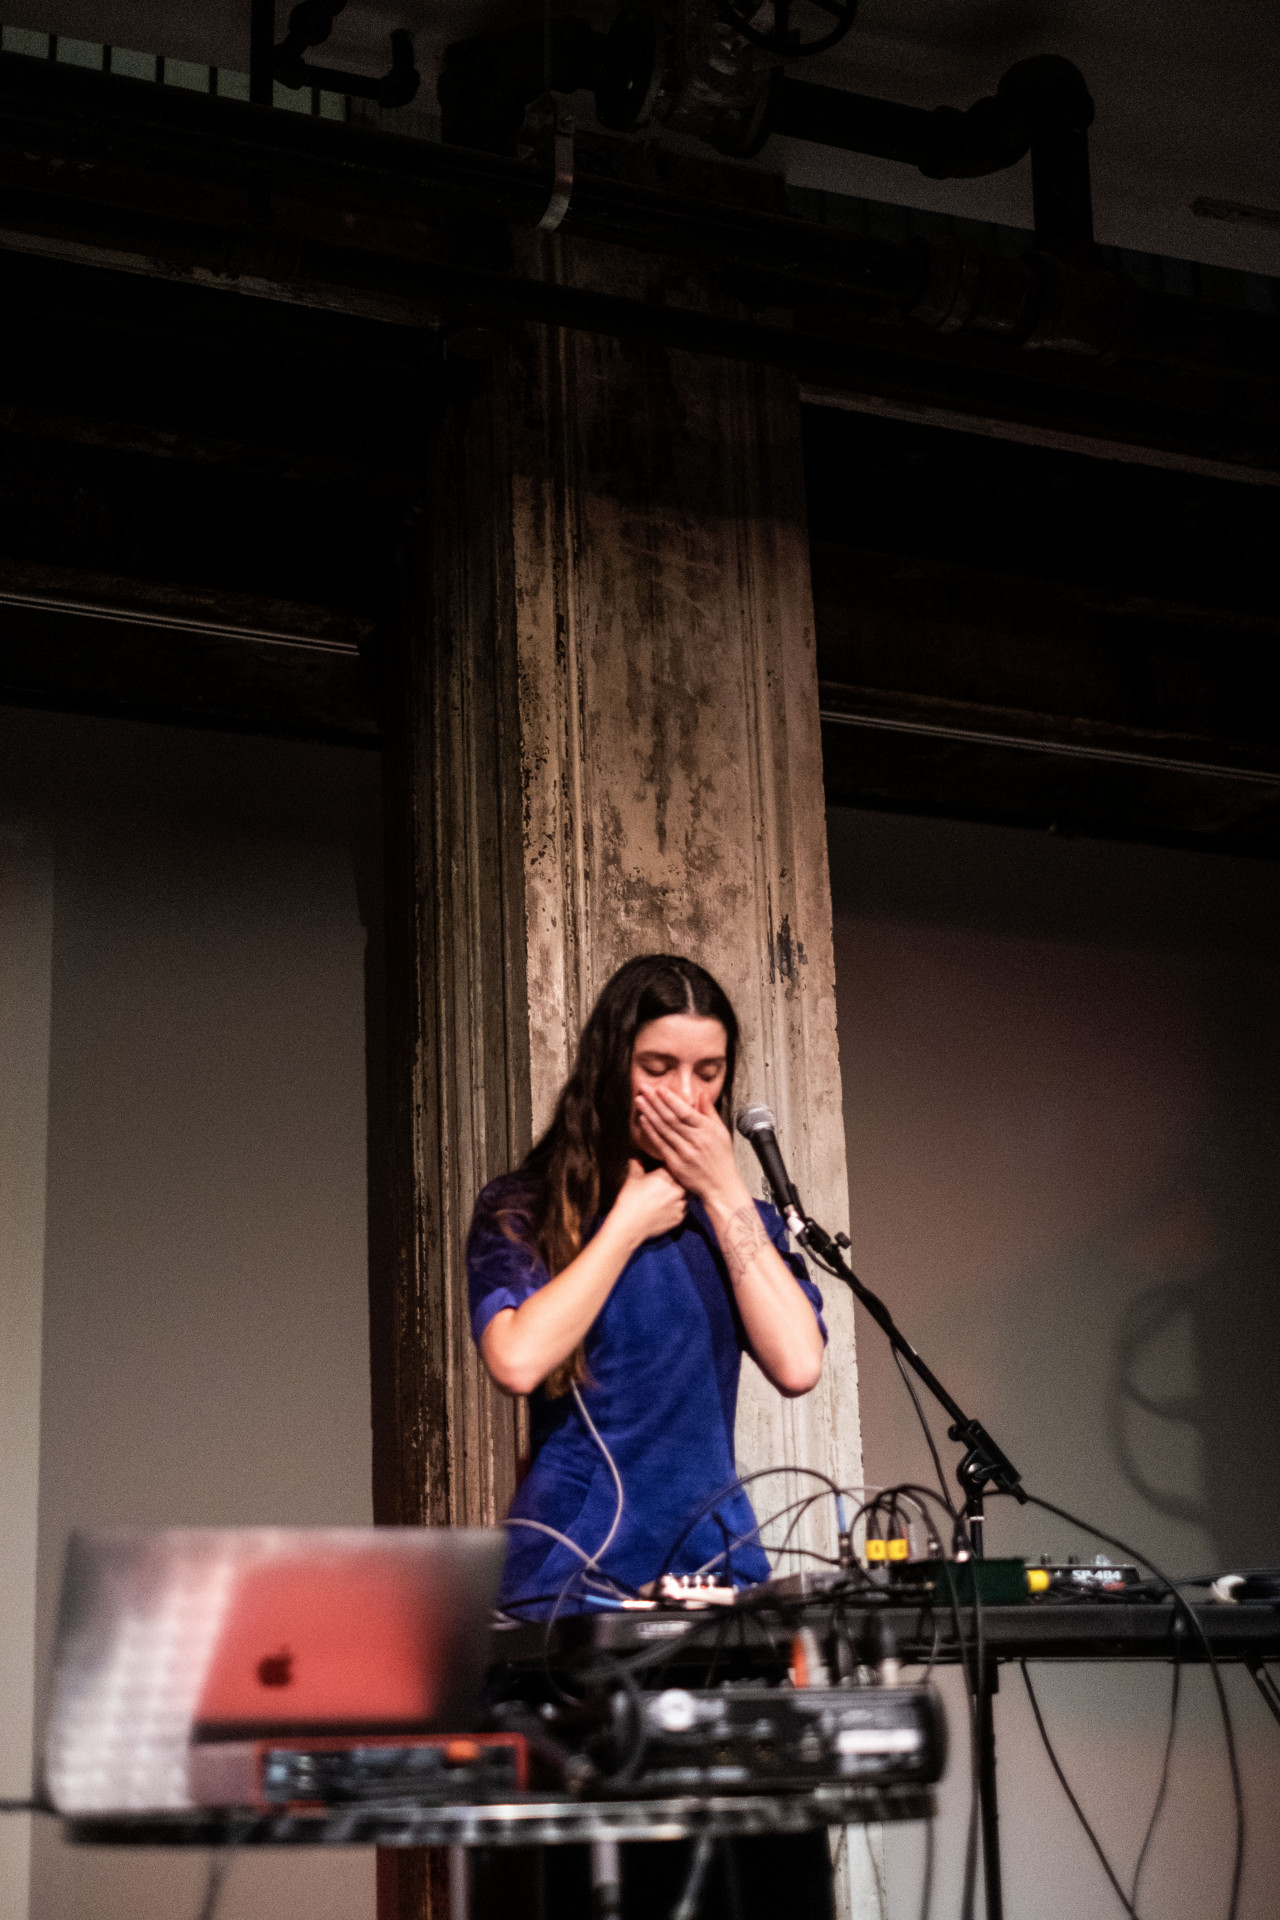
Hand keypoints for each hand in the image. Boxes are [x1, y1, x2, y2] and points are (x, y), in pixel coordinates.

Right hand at [608, 1158, 687, 1248]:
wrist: (630, 1224)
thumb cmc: (629, 1200)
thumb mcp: (632, 1179)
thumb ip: (637, 1166)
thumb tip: (636, 1159)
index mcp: (666, 1175)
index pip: (673, 1167)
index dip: (669, 1169)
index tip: (665, 1171)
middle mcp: (677, 1189)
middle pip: (683, 1181)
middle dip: (676, 1182)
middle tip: (666, 1186)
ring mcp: (680, 1204)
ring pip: (686, 1196)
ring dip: (679, 1196)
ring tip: (667, 1198)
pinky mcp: (679, 1218)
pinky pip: (683, 1210)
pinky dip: (677, 1209)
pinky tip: (667, 1209)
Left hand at [633, 1084, 747, 1208]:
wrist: (721, 1186)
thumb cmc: (722, 1157)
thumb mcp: (721, 1132)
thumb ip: (710, 1112)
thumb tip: (701, 1093)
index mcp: (707, 1130)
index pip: (685, 1112)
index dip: (671, 1099)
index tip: (659, 1088)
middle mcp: (696, 1141)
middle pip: (671, 1118)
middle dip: (655, 1102)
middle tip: (644, 1088)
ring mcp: (685, 1153)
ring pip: (664, 1130)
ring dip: (650, 1113)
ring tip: (639, 1100)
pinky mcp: (676, 1164)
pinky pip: (661, 1145)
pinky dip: (651, 1132)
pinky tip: (643, 1120)